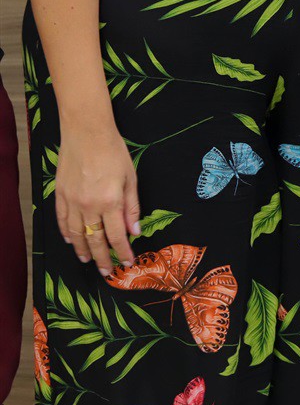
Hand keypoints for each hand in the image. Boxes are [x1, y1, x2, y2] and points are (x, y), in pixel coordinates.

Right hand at [54, 120, 140, 276]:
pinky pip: (62, 221)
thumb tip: (135, 231)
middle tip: (107, 272)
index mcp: (110, 201)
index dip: (122, 252)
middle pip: (95, 240)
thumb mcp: (131, 178)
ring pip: (76, 235)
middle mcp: (89, 205)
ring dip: (82, 250)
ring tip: (88, 261)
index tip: (127, 262)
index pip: (117, 236)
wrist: (86, 132)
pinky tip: (71, 241)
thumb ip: (132, 206)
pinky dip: (67, 234)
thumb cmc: (114, 152)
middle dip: (102, 259)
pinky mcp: (60, 195)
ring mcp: (72, 201)